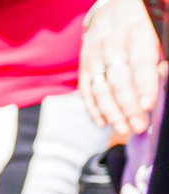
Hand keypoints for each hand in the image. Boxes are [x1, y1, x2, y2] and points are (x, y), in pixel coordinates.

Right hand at [81, 0, 165, 135]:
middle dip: (128, 106)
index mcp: (137, 29)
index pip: (140, 62)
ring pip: (100, 87)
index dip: (144, 85)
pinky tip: (102, 122)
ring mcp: (95, 53)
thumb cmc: (145, 19)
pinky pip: (86, 89)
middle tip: (138, 126)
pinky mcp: (84, 63)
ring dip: (111, 112)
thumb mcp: (159, 26)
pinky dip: (93, 107)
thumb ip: (161, 51)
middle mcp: (112, 42)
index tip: (147, 106)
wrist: (115, 4)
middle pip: (118, 79)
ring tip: (122, 128)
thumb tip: (163, 75)